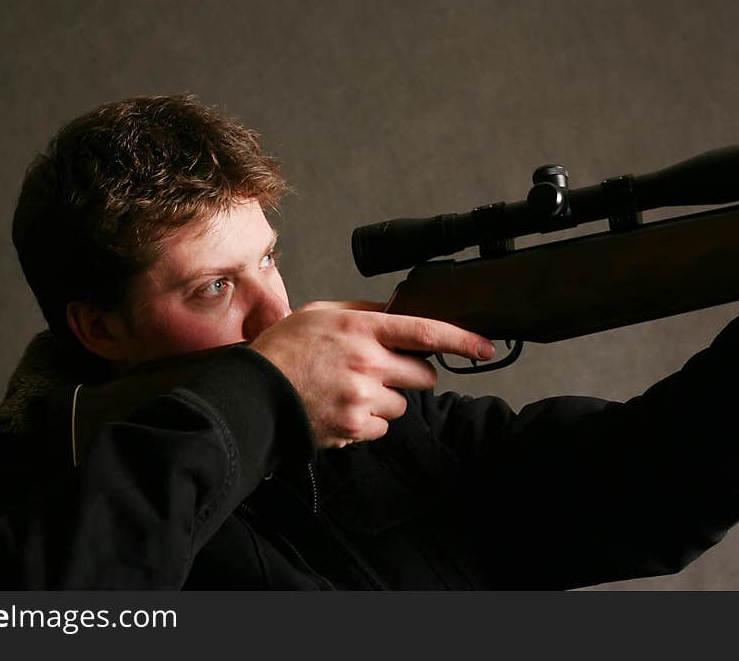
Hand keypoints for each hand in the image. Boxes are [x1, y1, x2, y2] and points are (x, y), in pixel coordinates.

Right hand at [250, 301, 494, 448]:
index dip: (462, 340)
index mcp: (362, 330)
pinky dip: (369, 419)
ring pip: (402, 403)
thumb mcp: (321, 313)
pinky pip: (382, 426)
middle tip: (382, 369)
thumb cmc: (284, 350)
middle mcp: (367, 365)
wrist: (254, 393)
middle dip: (412, 373)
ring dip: (386, 398)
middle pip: (423, 375)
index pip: (425, 332)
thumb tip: (397, 312)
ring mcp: (363, 399)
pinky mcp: (356, 428)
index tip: (485, 348)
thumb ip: (364, 312)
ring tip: (349, 389)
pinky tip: (342, 406)